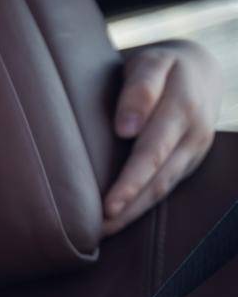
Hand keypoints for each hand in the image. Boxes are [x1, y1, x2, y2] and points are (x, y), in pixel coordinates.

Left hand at [102, 39, 221, 236]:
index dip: (131, 182)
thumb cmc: (162, 66)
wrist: (199, 69)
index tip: (108, 205)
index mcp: (183, 109)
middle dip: (129, 209)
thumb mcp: (152, 63)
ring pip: (164, 189)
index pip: (153, 153)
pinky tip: (118, 220)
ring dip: (133, 214)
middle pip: (159, 179)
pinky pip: (166, 187)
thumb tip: (127, 129)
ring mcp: (195, 152)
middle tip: (97, 232)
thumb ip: (140, 89)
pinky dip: (142, 206)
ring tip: (101, 233)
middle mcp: (193, 135)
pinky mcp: (189, 162)